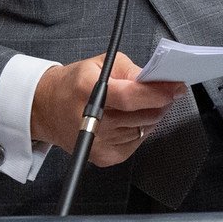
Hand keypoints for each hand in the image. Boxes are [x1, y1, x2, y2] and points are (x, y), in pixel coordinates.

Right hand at [30, 52, 184, 165]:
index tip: (175, 87)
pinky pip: (137, 142)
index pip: (131, 96)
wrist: (47, 110)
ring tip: (141, 104)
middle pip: (143, 115)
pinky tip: (128, 119)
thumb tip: (157, 81)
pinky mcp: (105, 157)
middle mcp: (93, 121)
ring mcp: (99, 143)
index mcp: (89, 91)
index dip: (157, 93)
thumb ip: (130, 69)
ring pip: (144, 129)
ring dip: (150, 115)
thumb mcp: (99, 64)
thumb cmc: (75, 84)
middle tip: (162, 92)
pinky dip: (139, 129)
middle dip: (160, 102)